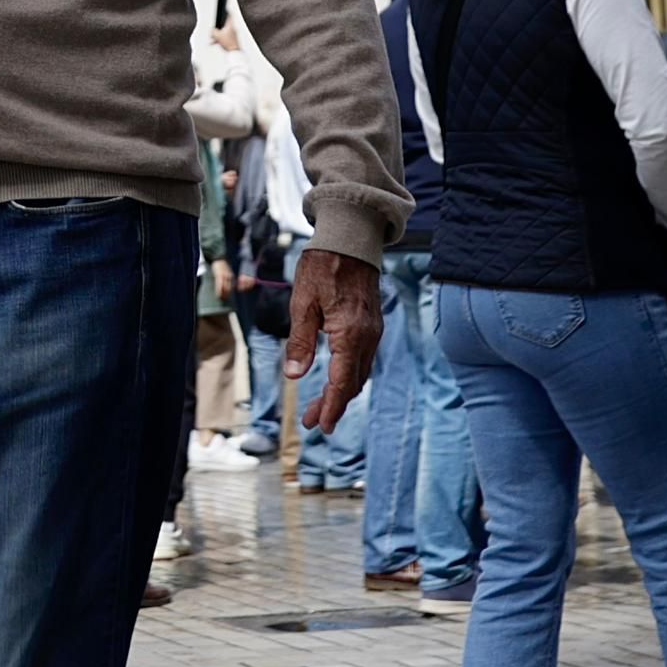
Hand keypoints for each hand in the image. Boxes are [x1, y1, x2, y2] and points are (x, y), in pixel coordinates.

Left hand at [286, 247, 381, 434]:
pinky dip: (350, 374)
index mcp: (349, 335)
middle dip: (334, 405)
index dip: (332, 407)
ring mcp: (373, 331)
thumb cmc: (323, 267)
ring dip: (342, 391)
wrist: (352, 240)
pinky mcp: (373, 324)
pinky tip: (336, 377)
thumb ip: (300, 341)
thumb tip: (293, 374)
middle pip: (353, 383)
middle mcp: (367, 337)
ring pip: (360, 372)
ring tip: (320, 405)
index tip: (322, 426)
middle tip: (313, 420)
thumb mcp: (303, 304)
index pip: (342, 382)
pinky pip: (364, 358)